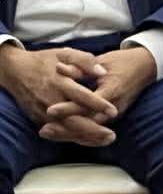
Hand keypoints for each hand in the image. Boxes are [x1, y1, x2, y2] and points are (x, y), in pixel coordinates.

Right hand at [0, 45, 115, 144]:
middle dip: (93, 129)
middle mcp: (50, 100)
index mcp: (59, 82)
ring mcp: (43, 112)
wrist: (16, 71)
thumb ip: (84, 60)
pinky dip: (74, 137)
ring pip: (66, 129)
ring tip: (106, 140)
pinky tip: (90, 140)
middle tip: (111, 135)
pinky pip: (59, 131)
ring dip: (85, 137)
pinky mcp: (39, 119)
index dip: (97, 104)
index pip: (80, 96)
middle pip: (72, 120)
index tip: (113, 111)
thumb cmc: (44, 61)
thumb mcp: (65, 53)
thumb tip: (101, 71)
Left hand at [42, 47, 156, 144]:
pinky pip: (95, 127)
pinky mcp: (113, 115)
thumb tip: (60, 69)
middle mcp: (115, 105)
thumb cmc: (123, 61)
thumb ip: (81, 67)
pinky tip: (62, 133)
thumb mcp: (102, 61)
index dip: (69, 108)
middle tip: (44, 130)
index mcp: (113, 89)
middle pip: (88, 123)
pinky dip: (78, 131)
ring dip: (69, 132)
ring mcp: (116, 112)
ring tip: (48, 133)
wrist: (146, 67)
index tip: (50, 110)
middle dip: (66, 128)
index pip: (88, 103)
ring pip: (90, 129)